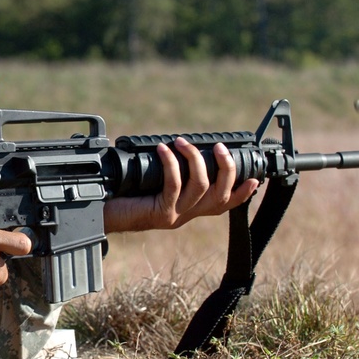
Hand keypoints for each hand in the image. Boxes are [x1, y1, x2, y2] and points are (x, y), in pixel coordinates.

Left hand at [104, 138, 258, 232]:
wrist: (103, 214)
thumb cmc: (124, 195)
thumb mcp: (153, 183)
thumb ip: (171, 173)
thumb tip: (181, 145)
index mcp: (189, 209)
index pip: (224, 205)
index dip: (242, 194)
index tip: (255, 179)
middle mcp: (186, 215)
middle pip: (221, 196)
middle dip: (226, 169)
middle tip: (219, 148)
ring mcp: (176, 216)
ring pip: (201, 187)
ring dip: (195, 160)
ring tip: (183, 142)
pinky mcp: (161, 213)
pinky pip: (174, 185)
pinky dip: (172, 164)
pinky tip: (164, 150)